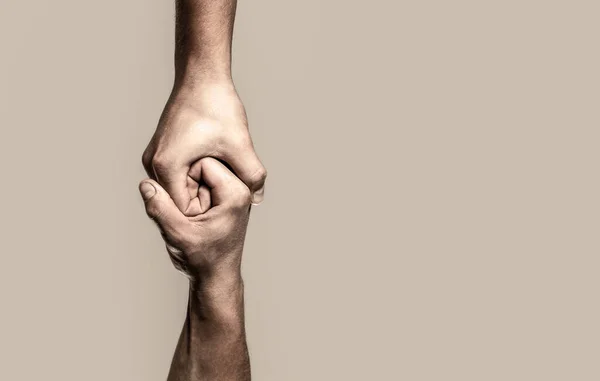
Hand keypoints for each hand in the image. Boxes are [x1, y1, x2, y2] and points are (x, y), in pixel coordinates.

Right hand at [139, 157, 251, 281]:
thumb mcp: (178, 235)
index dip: (185, 179)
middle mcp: (239, 188)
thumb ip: (161, 208)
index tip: (184, 205)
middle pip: (202, 163)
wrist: (215, 275)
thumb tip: (145, 183)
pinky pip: (201, 182)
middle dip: (186, 184)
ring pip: (199, 172)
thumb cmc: (203, 259)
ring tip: (190, 214)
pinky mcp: (223, 196)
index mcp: (235, 193)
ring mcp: (232, 192)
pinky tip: (190, 213)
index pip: (203, 162)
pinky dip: (190, 194)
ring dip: (187, 189)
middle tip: (187, 212)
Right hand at [142, 82, 266, 214]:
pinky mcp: (163, 150)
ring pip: (182, 186)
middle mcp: (154, 164)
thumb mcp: (239, 144)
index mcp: (166, 167)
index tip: (231, 205)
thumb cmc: (216, 105)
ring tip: (228, 178)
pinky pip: (181, 173)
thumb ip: (251, 175)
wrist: (202, 74)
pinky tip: (220, 166)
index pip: (184, 210)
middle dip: (207, 199)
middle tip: (234, 193)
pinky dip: (199, 174)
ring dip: (204, 186)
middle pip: (181, 200)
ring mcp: (156, 156)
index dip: (209, 211)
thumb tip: (257, 199)